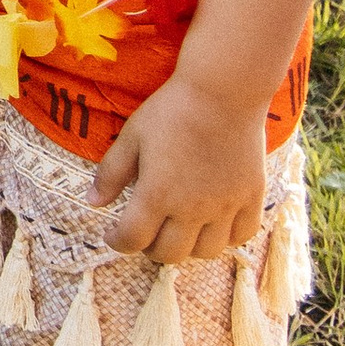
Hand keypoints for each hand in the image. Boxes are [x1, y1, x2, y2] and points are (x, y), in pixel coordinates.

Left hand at [90, 72, 268, 260]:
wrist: (224, 91)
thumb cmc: (173, 110)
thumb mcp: (132, 137)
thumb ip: (111, 173)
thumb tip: (93, 202)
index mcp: (157, 194)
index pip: (132, 239)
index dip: (117, 241)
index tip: (113, 233)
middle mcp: (192, 209)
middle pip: (168, 254)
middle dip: (150, 247)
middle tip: (146, 230)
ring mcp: (225, 206)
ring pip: (206, 252)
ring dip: (188, 247)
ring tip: (180, 228)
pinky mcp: (251, 198)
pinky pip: (241, 236)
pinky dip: (225, 237)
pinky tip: (214, 223)